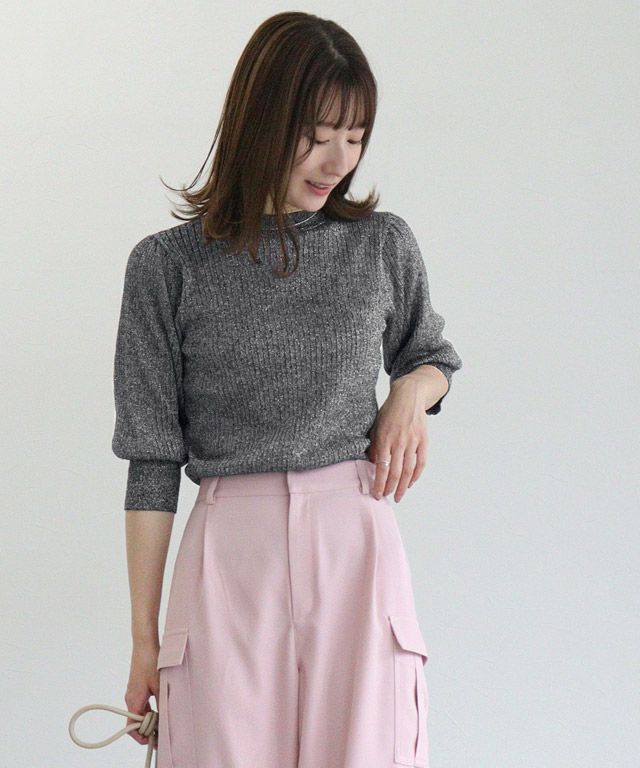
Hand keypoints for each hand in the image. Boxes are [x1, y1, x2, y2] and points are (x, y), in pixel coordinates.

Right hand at [125, 639, 159, 746]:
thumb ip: (162, 703)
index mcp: (134, 700)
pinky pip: (142, 703)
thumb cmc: (150, 662)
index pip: (132, 727)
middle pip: (136, 721)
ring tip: (165, 717)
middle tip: (163, 729)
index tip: (155, 739)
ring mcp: (133, 692)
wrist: (144, 644)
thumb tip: (167, 719)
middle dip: (149, 727)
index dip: (142, 736)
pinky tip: (162, 704)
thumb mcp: (160, 684)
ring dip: (151, 717)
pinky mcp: (137, 686)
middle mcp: (131, 698)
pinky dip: (150, 707)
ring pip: (140, 712)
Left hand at [367, 379, 428, 502]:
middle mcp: (399, 441)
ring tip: (398, 496)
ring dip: (403, 486)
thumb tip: (373, 464)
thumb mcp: (376, 426)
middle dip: (390, 488)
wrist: (408, 396)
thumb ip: (374, 445)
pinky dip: (416, 475)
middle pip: (395, 472)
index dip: (379, 483)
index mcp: (384, 438)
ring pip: (408, 470)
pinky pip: (421, 462)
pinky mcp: (423, 440)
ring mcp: (413, 441)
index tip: (376, 493)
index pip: (381, 467)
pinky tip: (410, 483)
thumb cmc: (389, 412)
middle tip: (385, 497)